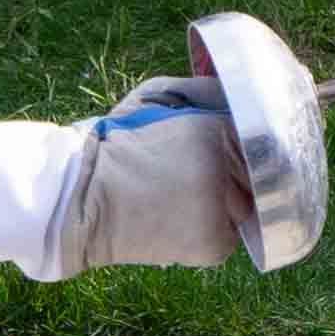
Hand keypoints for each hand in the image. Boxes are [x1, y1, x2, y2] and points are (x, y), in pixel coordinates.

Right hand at [42, 76, 254, 271]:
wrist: (81, 201)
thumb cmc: (117, 146)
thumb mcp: (154, 97)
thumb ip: (202, 91)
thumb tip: (241, 95)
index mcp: (213, 129)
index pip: (253, 136)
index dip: (230, 146)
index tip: (202, 154)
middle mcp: (223, 168)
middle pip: (252, 173)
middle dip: (228, 175)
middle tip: (183, 177)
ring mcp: (221, 208)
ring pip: (244, 206)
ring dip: (222, 204)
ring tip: (178, 199)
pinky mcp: (215, 244)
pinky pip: (230, 235)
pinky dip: (211, 231)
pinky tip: (178, 221)